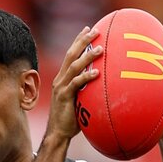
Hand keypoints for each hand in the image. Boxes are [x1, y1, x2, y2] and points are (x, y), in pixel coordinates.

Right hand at [44, 27, 103, 142]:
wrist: (58, 133)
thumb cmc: (71, 118)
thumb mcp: (79, 100)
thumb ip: (87, 89)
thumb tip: (104, 83)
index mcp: (62, 78)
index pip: (70, 54)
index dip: (78, 40)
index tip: (88, 29)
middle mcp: (60, 79)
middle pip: (71, 55)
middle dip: (83, 41)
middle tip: (95, 31)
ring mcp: (61, 87)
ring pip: (74, 66)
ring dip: (87, 56)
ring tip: (100, 49)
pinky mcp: (64, 97)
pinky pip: (76, 84)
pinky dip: (86, 77)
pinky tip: (97, 72)